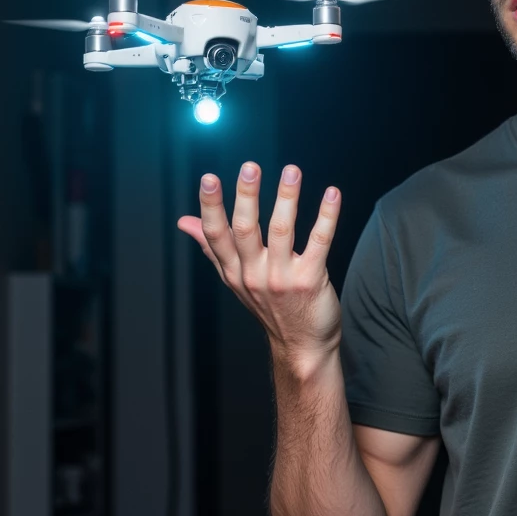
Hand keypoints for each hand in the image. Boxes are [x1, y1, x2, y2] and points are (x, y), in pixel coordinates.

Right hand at [177, 161, 341, 375]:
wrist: (303, 348)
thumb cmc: (272, 308)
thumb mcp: (236, 281)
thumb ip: (213, 248)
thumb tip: (184, 222)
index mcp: (234, 271)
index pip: (216, 235)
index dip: (211, 206)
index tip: (209, 179)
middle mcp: (254, 275)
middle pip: (246, 230)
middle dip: (246, 196)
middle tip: (250, 167)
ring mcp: (282, 279)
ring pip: (282, 231)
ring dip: (287, 197)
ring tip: (291, 170)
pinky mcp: (310, 281)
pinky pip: (319, 242)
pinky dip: (327, 217)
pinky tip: (332, 194)